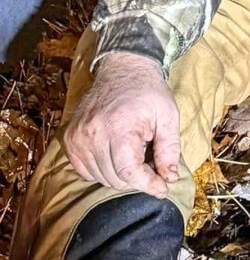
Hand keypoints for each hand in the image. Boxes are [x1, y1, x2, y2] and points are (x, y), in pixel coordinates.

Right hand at [63, 52, 181, 198]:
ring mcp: (77, 138)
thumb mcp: (168, 116)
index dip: (148, 185)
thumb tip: (169, 179)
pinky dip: (102, 170)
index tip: (162, 190)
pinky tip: (116, 156)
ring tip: (135, 155)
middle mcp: (92, 134)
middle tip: (151, 165)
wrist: (123, 69)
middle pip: (115, 178)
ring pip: (100, 177)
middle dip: (137, 179)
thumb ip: (170, 149)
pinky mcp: (69, 140)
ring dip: (120, 175)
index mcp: (119, 128)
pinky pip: (85, 170)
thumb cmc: (149, 92)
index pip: (129, 172)